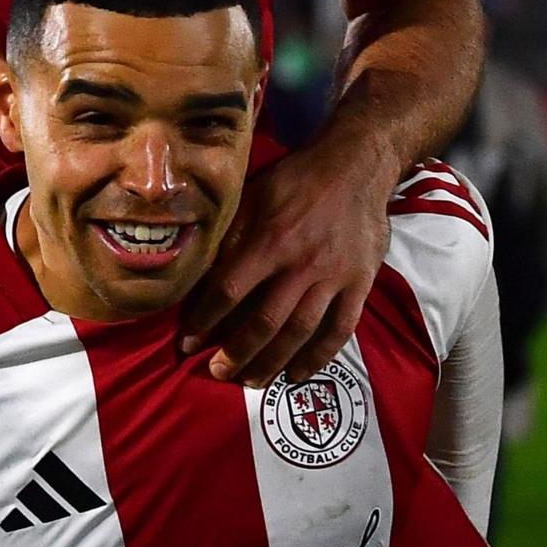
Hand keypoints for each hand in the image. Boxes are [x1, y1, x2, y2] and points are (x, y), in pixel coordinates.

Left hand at [185, 142, 388, 382]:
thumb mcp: (255, 195)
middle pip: (263, 323)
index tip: (187, 343)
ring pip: (299, 333)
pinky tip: (296, 374)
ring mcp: (334, 277)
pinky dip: (317, 358)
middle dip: (235, 353)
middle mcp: (301, 264)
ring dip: (271, 363)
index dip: (204, 321)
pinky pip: (339, 330)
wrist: (357, 165)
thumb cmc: (297, 179)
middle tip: (216, 371)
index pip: (228, 291)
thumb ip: (231, 235)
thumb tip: (199, 272)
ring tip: (249, 381)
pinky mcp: (359, 284)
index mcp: (270, 239)